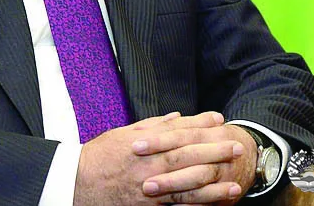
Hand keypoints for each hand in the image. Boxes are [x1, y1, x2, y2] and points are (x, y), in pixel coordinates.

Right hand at [73, 112, 242, 205]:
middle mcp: (148, 164)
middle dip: (214, 151)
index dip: (200, 125)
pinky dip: (196, 205)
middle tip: (237, 146)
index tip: (219, 119)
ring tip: (236, 182)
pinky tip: (213, 204)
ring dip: (213, 184)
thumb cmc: (98, 157)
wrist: (76, 183)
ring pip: (186, 186)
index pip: (177, 131)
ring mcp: (149, 188)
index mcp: (143, 144)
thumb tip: (176, 117)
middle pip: (187, 156)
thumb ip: (151, 126)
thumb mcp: (122, 134)